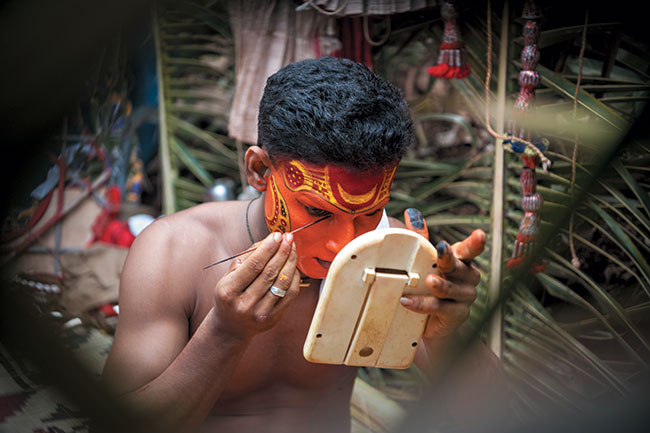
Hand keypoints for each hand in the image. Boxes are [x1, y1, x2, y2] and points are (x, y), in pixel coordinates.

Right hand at [212, 232, 299, 339]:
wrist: (231, 326)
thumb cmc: (230, 295)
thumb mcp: (229, 276)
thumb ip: (247, 257)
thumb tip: (270, 240)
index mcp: (229, 292)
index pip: (253, 266)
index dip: (268, 248)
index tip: (277, 235)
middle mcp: (245, 305)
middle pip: (270, 273)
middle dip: (282, 251)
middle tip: (288, 237)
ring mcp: (261, 314)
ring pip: (282, 283)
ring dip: (290, 262)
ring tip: (292, 248)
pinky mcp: (274, 319)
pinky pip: (290, 294)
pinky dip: (294, 277)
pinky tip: (293, 266)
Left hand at [402, 208, 485, 338]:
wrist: (430, 325)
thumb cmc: (429, 287)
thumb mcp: (423, 262)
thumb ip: (420, 239)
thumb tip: (411, 215)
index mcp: (461, 262)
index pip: (470, 250)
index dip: (475, 243)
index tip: (480, 234)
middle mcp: (467, 279)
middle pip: (460, 268)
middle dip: (449, 259)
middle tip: (441, 249)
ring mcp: (464, 298)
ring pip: (452, 289)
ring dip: (440, 284)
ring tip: (427, 280)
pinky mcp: (457, 315)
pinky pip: (440, 308)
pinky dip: (423, 304)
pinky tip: (407, 301)